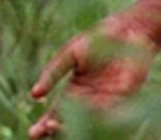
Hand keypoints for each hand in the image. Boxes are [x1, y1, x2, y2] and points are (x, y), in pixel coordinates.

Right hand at [28, 11, 160, 136]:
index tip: (32, 133)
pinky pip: (109, 110)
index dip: (46, 124)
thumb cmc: (97, 39)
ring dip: (73, 126)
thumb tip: (34, 95)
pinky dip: (96, 116)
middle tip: (41, 132)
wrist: (128, 30)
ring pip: (89, 121)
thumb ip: (52, 73)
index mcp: (76, 90)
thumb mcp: (68, 54)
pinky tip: (81, 116)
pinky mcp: (125, 95)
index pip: (58, 112)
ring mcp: (108, 99)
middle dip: (56, 130)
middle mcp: (91, 99)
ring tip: (56, 126)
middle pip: (72, 121)